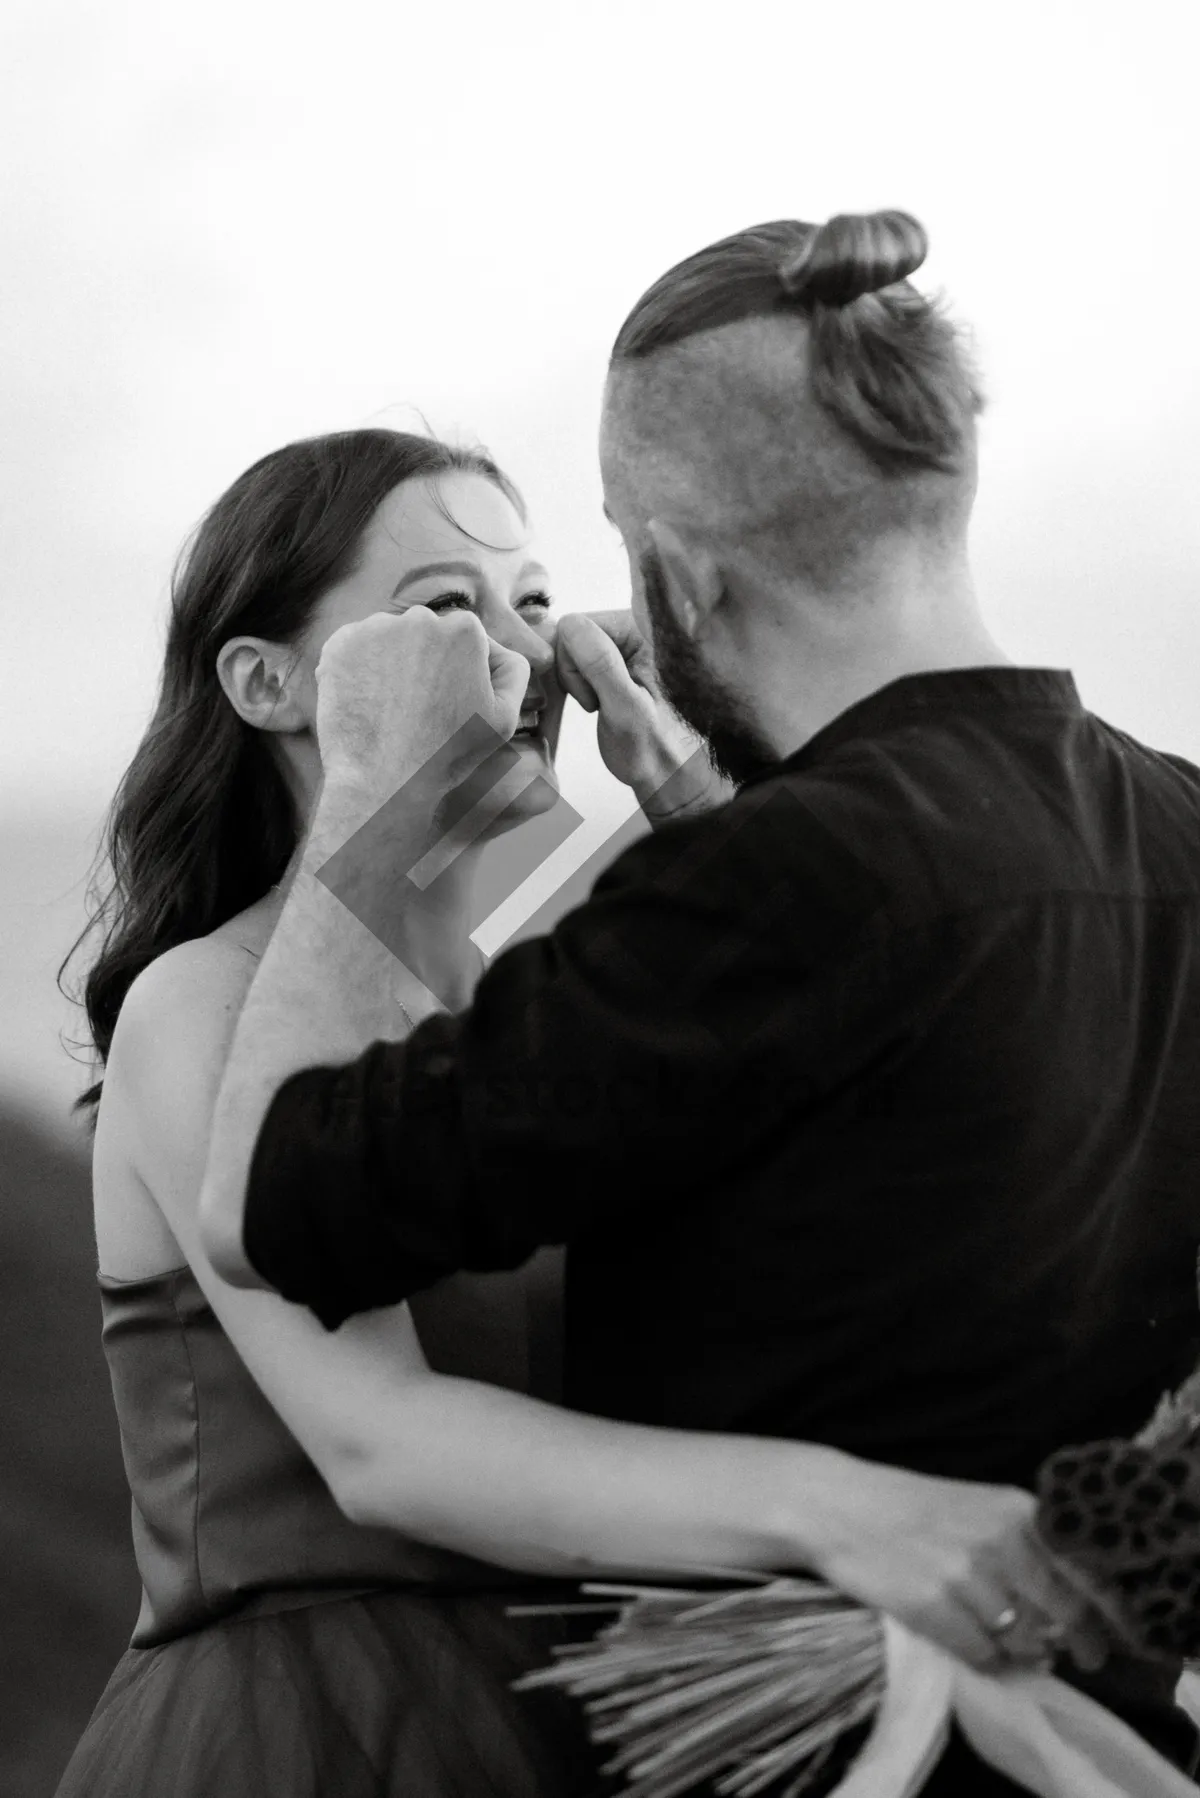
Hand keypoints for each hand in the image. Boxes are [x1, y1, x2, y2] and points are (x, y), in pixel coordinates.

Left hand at [314, 608, 528, 809]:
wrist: (382, 779)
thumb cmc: (447, 754)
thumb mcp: (503, 719)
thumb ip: (513, 673)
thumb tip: (498, 651)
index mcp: (465, 630)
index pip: (466, 639)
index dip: (461, 672)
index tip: (451, 703)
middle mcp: (419, 618)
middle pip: (426, 635)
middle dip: (425, 663)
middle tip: (421, 709)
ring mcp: (375, 628)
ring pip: (389, 640)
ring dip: (391, 664)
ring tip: (392, 710)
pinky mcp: (339, 645)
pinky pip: (355, 650)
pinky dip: (359, 670)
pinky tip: (368, 704)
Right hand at [555, 611, 732, 823]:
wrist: (665, 773)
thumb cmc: (653, 749)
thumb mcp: (626, 710)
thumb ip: (602, 666)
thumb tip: (572, 626)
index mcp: (650, 631)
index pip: (582, 623)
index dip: (576, 660)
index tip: (594, 695)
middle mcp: (639, 627)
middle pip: (574, 632)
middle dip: (575, 670)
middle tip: (597, 703)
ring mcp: (627, 641)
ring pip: (571, 646)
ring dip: (576, 679)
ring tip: (600, 705)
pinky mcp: (617, 657)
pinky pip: (577, 658)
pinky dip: (578, 682)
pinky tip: (597, 702)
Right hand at [816, 1460, 1110, 1672]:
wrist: (841, 1505)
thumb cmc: (911, 1507)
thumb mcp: (979, 1507)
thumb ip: (1025, 1547)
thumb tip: (1068, 1613)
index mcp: (1016, 1511)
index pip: (1084, 1572)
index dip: (1102, 1613)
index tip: (1105, 1637)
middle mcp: (999, 1541)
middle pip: (1064, 1613)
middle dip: (1076, 1644)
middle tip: (1074, 1656)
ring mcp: (966, 1576)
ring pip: (1024, 1641)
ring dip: (1022, 1652)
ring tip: (1005, 1642)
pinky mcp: (932, 1607)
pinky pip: (982, 1655)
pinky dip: (985, 1659)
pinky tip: (971, 1644)